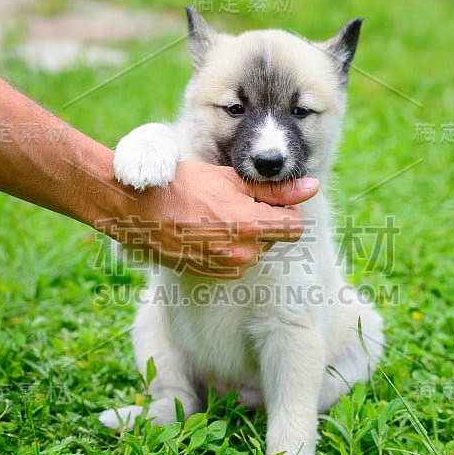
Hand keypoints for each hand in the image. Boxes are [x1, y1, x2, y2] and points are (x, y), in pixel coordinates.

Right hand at [103, 160, 318, 277]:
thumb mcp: (232, 181)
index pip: (295, 227)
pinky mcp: (214, 274)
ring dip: (246, 235)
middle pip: (275, 238)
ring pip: (255, 250)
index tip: (269, 201)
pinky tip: (207, 231)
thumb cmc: (185, 187)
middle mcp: (243, 252)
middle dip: (264, 222)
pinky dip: (229, 247)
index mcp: (252, 225)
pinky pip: (236, 261)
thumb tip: (313, 187)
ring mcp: (227, 266)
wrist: (140, 210)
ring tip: (216, 217)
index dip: (286, 211)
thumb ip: (276, 190)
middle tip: (234, 204)